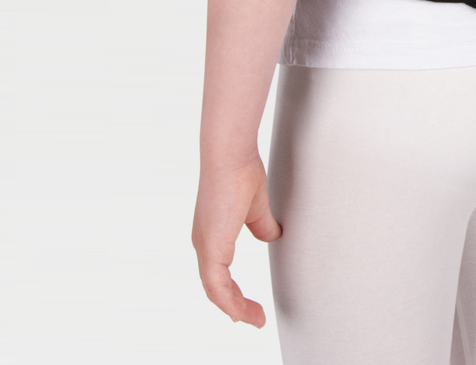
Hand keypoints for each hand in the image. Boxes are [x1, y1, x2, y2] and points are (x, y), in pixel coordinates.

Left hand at [192, 156, 281, 326]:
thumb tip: (272, 235)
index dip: (233, 292)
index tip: (249, 305)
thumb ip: (262, 225)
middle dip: (236, 306)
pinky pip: (216, 288)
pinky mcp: (211, 248)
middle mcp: (203, 242)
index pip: (219, 273)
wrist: (230, 156)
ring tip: (255, 320)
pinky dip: (230, 303)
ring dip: (236, 309)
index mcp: (212, 233)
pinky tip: (242, 314)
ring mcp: (205, 246)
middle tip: (256, 319)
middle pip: (216, 287)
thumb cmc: (240, 171)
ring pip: (215, 291)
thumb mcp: (256, 206)